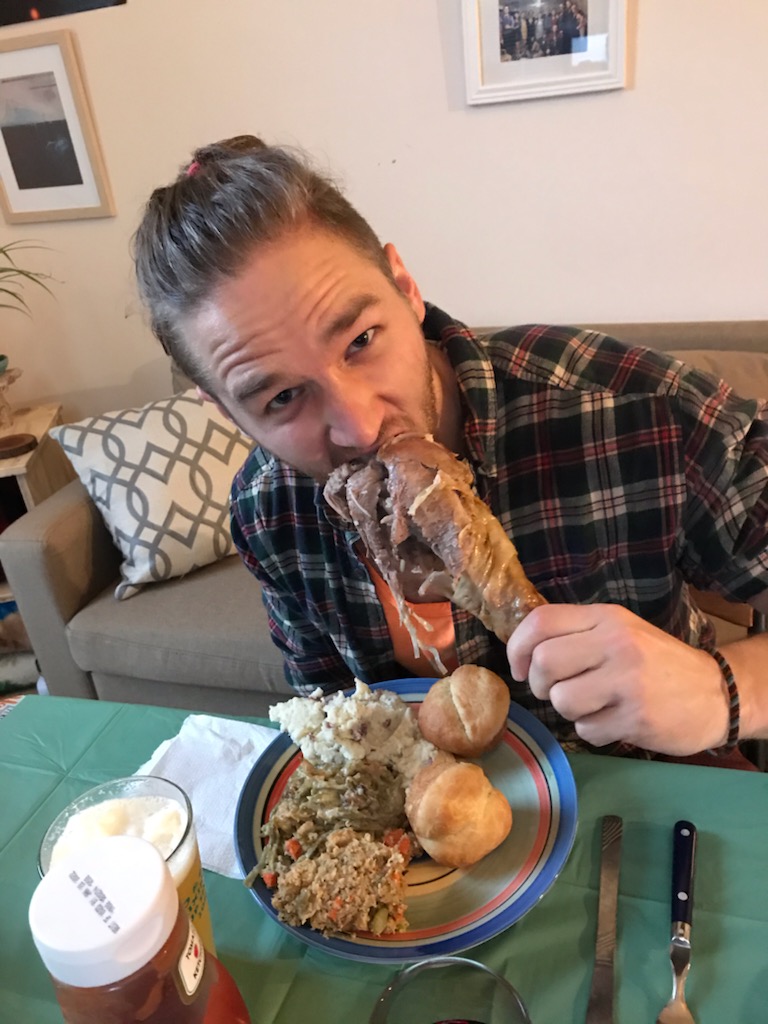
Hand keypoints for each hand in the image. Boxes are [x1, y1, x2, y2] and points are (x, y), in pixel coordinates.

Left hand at [506, 604, 728, 754]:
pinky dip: (591, 731)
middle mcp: (616, 644)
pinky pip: (586, 730)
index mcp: (607, 618)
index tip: (518, 668)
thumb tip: (524, 650)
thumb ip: (578, 634)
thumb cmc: (657, 662)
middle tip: (554, 691)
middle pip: (544, 662)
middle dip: (539, 684)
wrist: (717, 693)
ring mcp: (627, 682)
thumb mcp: (621, 631)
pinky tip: (613, 721)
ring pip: (561, 700)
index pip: (541, 621)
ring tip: (591, 706)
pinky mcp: (636, 718)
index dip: (517, 647)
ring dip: (568, 710)